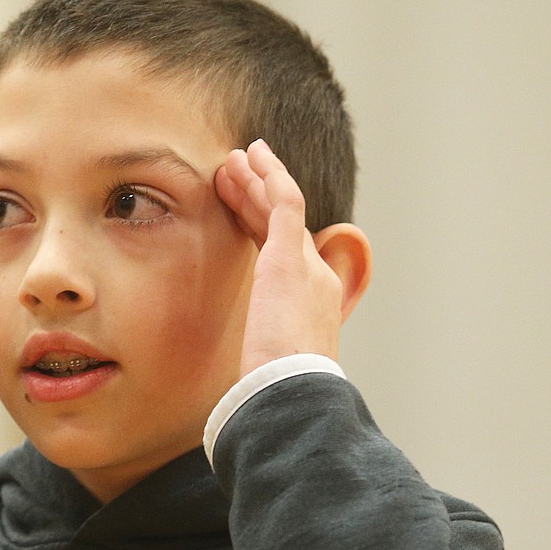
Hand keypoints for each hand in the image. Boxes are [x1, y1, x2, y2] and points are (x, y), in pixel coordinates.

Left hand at [215, 140, 360, 376]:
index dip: (262, 229)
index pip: (287, 255)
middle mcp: (316, 279)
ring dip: (258, 179)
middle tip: (234, 174)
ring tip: (235, 158)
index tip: (241, 212)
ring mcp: (306, 265)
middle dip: (258, 197)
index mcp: (311, 306)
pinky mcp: (290, 256)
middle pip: (284, 226)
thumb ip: (259, 359)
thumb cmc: (276, 393)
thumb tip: (246, 379)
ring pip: (282, 207)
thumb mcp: (267, 371)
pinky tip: (252, 156)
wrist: (293, 393)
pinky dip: (269, 175)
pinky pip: (285, 200)